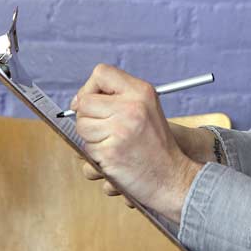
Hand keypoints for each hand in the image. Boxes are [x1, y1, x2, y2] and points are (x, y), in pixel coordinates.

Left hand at [71, 64, 203, 222]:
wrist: (173, 178)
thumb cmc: (157, 146)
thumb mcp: (147, 108)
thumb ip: (118, 97)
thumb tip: (78, 100)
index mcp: (141, 91)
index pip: (101, 73)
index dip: (91, 88)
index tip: (94, 104)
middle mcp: (131, 107)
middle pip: (84, 102)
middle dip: (88, 118)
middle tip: (108, 130)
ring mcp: (120, 129)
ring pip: (82, 127)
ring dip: (91, 140)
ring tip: (114, 144)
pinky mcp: (110, 152)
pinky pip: (86, 150)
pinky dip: (96, 158)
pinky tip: (115, 159)